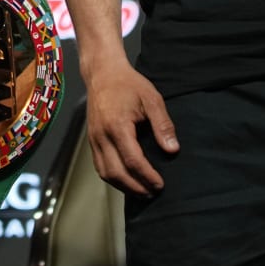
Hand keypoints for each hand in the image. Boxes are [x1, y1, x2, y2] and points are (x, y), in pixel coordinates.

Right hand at [84, 62, 177, 195]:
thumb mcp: (151, 99)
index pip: (132, 160)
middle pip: (116, 172)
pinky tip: (127, 180)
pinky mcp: (92, 140)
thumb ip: (162, 125)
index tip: (160, 184)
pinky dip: (113, 178)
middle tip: (153, 193)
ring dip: (123, 186)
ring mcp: (94, 139)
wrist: (103, 73)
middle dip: (135, 187)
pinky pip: (100, 166)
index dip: (147, 176)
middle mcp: (102, 135)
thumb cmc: (128, 84)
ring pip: (105, 173)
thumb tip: (172, 150)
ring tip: (142, 192)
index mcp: (117, 125)